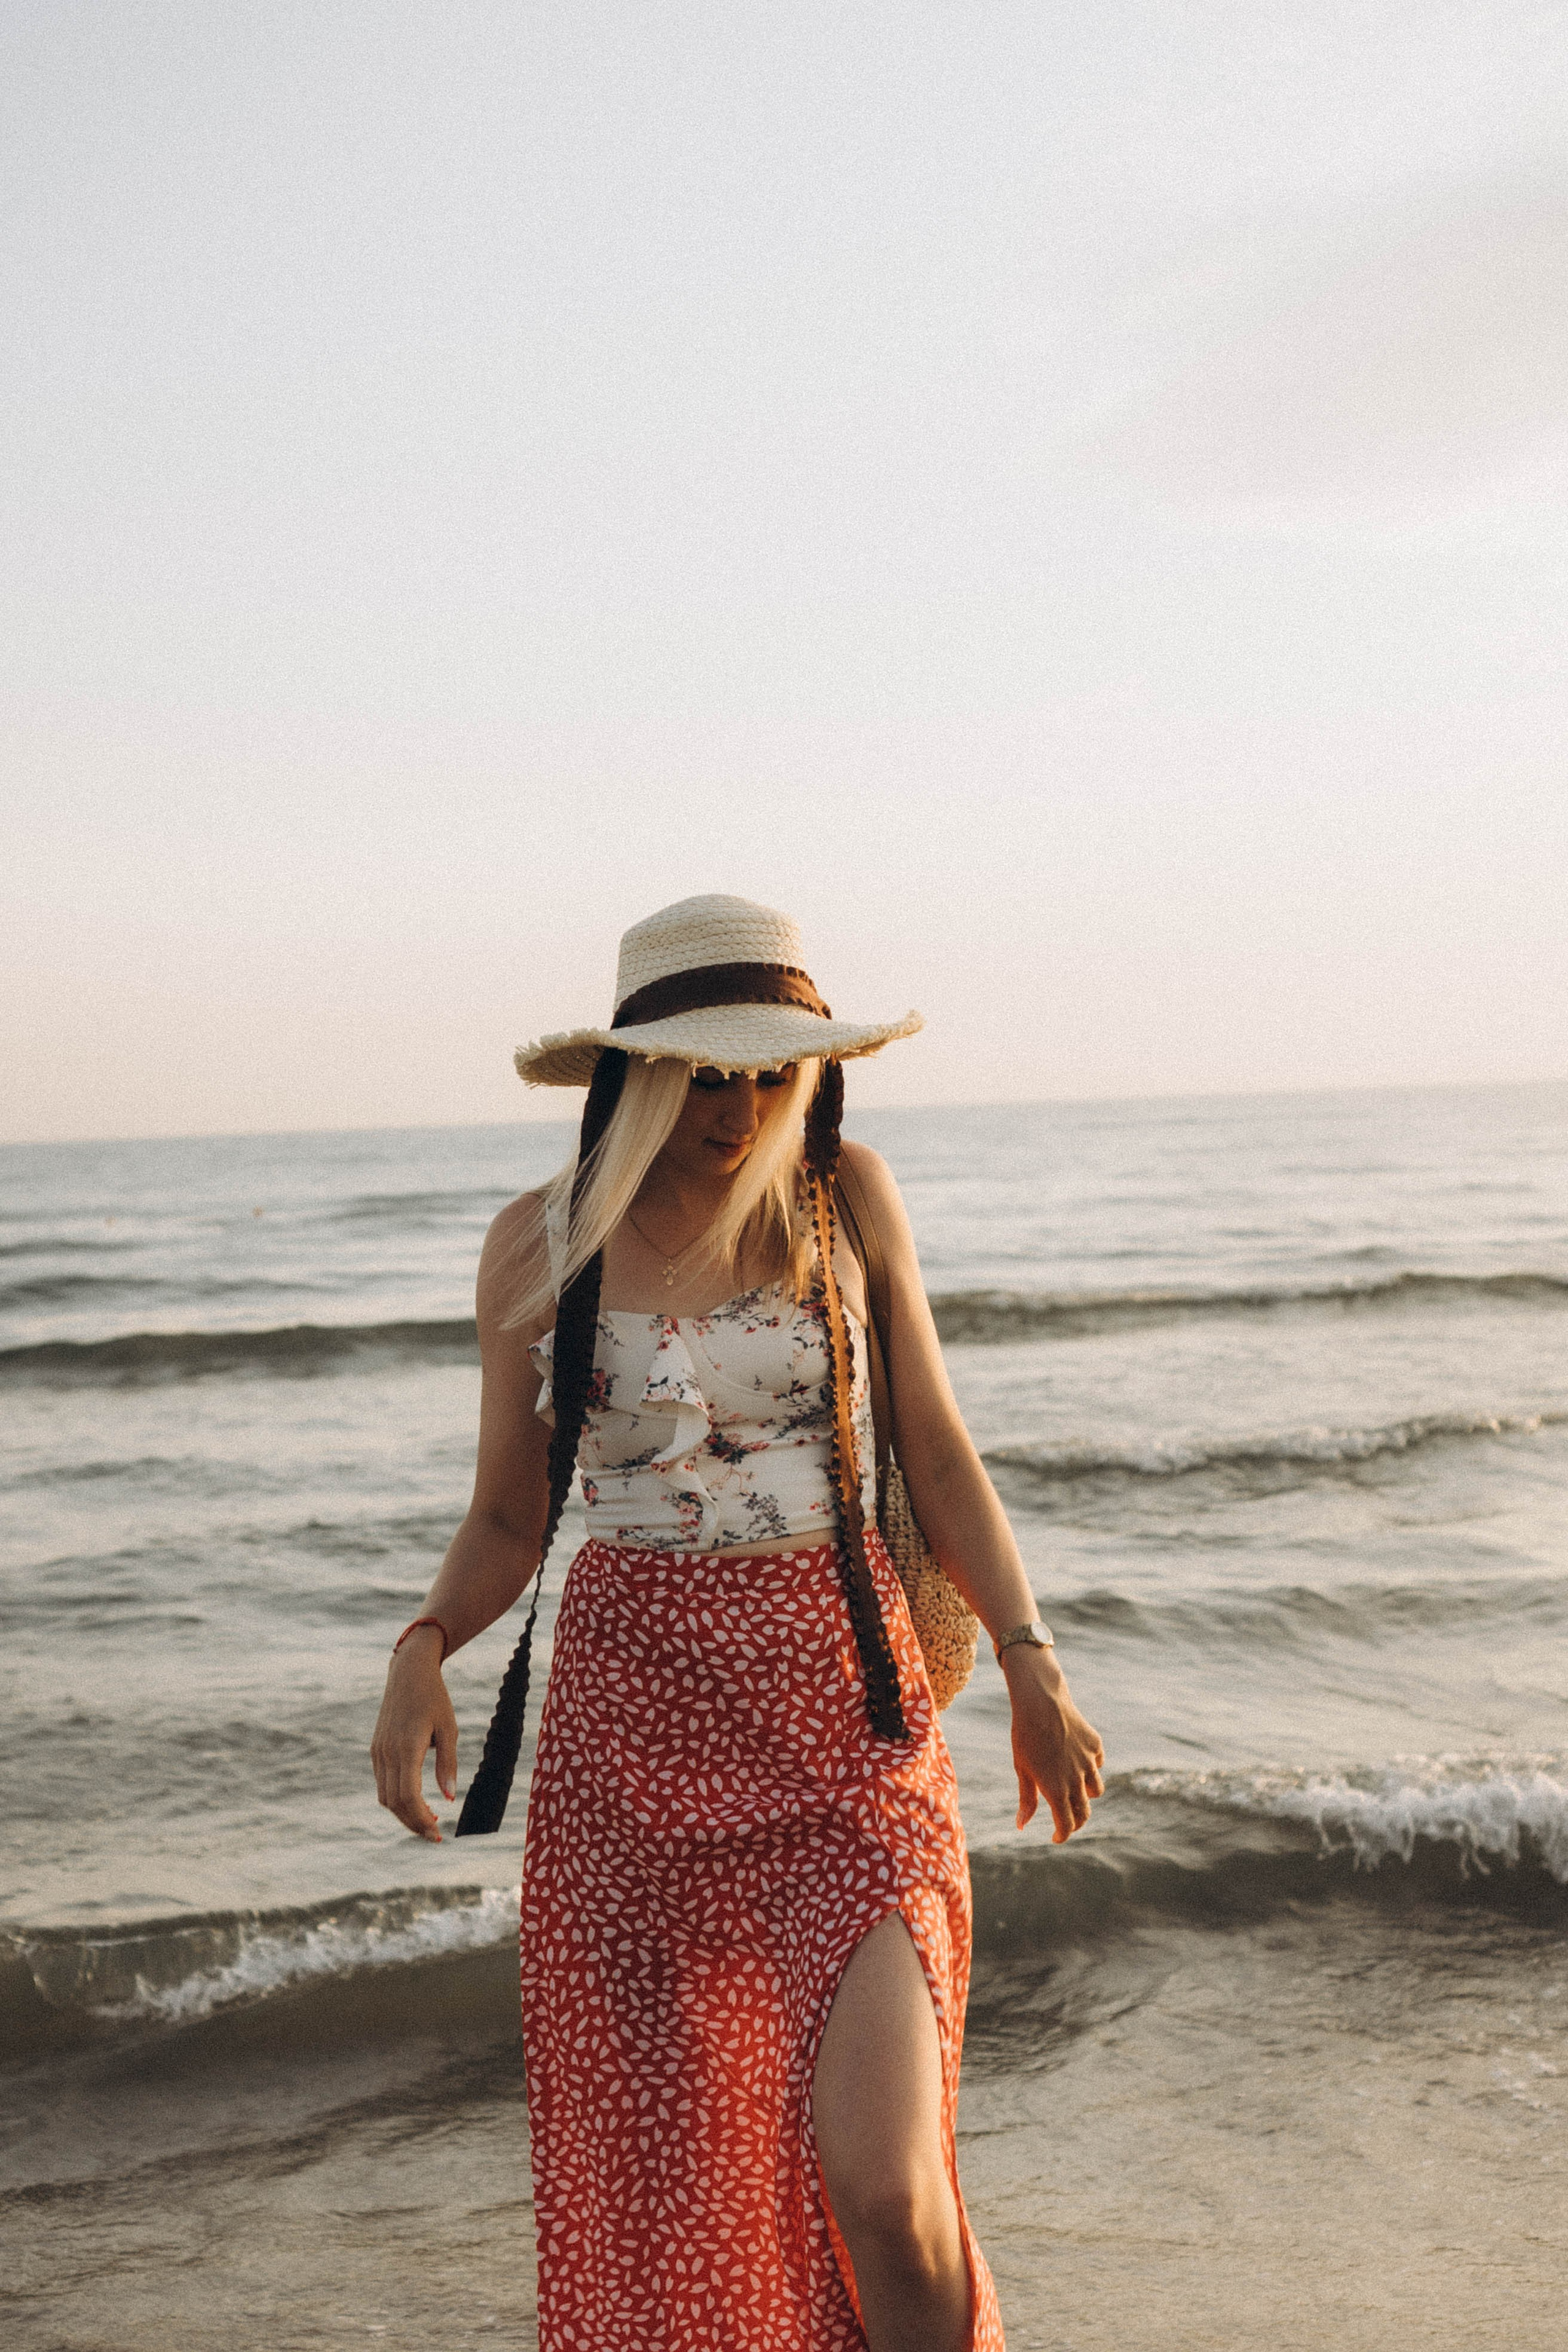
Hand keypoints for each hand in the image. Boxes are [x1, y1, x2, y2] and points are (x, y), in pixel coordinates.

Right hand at [370, 1625, 459, 1840]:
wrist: (408, 1672)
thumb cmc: (434, 1698)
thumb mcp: (449, 1728)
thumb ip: (448, 1763)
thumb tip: (450, 1798)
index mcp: (406, 1747)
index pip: (409, 1796)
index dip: (421, 1819)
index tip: (438, 1834)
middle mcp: (387, 1753)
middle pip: (395, 1803)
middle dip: (413, 1823)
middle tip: (435, 1835)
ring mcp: (378, 1752)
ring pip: (385, 1797)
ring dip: (404, 1814)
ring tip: (429, 1820)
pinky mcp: (376, 1749)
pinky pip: (383, 1783)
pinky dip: (397, 1798)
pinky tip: (416, 1801)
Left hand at [1001, 1646, 1104, 1841]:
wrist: (1040, 1701)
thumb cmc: (1025, 1736)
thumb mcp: (1022, 1769)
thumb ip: (1027, 1800)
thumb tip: (1021, 1826)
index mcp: (1056, 1790)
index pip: (1067, 1825)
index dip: (1062, 1835)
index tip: (1056, 1836)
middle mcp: (1076, 1779)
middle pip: (1084, 1813)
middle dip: (1076, 1822)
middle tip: (1066, 1820)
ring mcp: (1089, 1762)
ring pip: (1095, 1791)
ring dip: (1085, 1795)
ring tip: (1072, 1788)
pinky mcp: (1096, 1746)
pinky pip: (1098, 1764)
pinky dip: (1090, 1767)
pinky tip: (1077, 1759)